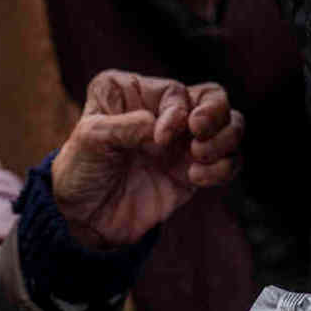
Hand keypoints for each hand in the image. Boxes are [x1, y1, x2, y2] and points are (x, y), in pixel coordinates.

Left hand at [50, 71, 242, 248]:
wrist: (83, 219)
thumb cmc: (80, 170)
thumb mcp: (91, 139)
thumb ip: (126, 125)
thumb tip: (160, 126)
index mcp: (134, 91)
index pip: (175, 92)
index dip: (176, 112)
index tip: (159, 139)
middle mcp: (162, 111)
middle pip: (213, 98)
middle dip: (216, 114)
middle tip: (199, 135)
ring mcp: (181, 142)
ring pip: (230, 126)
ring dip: (225, 140)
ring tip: (199, 157)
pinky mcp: (193, 171)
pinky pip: (228, 162)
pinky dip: (223, 167)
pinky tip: (196, 178)